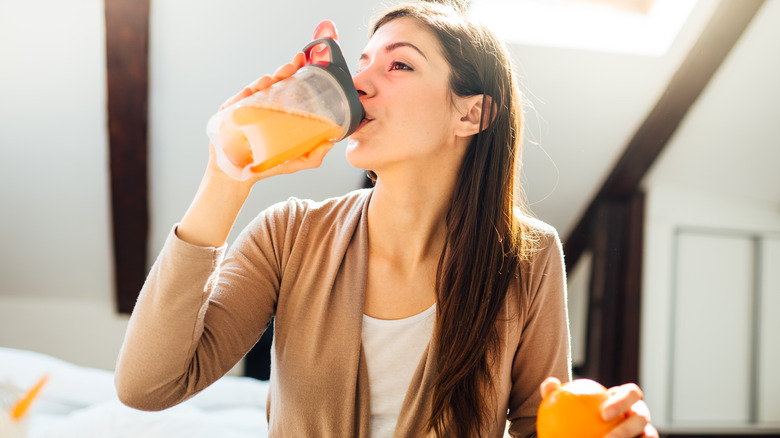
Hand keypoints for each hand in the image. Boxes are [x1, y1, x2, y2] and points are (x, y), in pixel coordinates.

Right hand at [207, 19, 339, 183]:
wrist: (237, 177)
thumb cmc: (264, 165)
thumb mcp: (293, 161)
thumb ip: (312, 156)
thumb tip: (330, 144)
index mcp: (276, 112)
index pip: (287, 88)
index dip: (297, 73)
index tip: (306, 61)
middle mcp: (261, 106)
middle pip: (274, 84)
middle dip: (285, 71)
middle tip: (295, 64)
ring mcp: (245, 109)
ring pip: (256, 89)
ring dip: (266, 80)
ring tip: (276, 76)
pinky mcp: (229, 116)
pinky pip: (238, 101)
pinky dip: (246, 93)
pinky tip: (256, 88)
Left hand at [539, 377, 658, 437]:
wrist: (584, 431)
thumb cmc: (575, 416)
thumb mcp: (565, 405)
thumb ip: (558, 394)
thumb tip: (550, 384)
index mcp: (626, 400)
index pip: (631, 394)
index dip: (623, 401)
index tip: (603, 414)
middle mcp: (639, 417)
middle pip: (642, 418)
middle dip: (629, 428)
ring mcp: (644, 434)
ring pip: (647, 437)